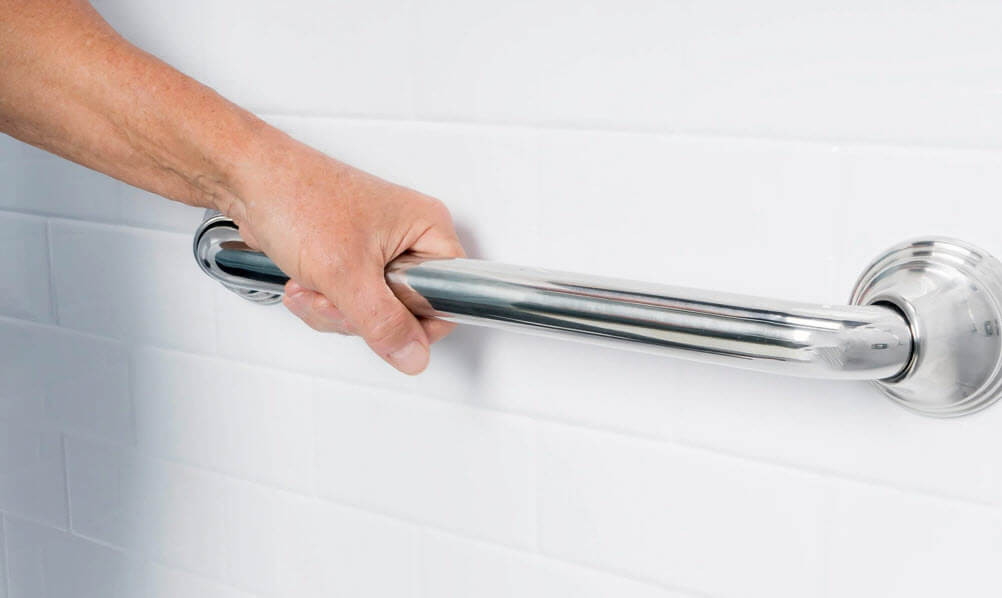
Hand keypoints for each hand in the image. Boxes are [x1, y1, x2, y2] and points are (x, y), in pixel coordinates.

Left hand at [220, 130, 464, 374]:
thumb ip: (383, 322)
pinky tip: (304, 283)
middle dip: (360, 316)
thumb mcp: (345, 272)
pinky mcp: (352, 258)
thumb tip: (413, 356)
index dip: (417, 321)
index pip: (451, 296)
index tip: (382, 321)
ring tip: (312, 284)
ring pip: (374, 312)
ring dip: (335, 310)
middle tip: (334, 296)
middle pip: (407, 312)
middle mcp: (409, 238)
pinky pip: (351, 302)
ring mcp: (380, 249)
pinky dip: (323, 301)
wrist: (247, 179)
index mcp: (427, 228)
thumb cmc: (295, 196)